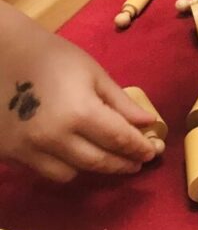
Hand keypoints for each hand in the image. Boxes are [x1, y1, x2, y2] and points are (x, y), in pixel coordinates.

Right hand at [0, 4, 156, 181]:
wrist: (5, 55)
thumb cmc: (56, 58)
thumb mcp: (95, 74)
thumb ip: (121, 103)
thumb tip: (148, 123)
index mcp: (80, 112)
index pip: (118, 139)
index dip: (138, 148)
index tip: (151, 153)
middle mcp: (54, 137)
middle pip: (98, 161)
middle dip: (122, 163)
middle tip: (137, 162)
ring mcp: (29, 149)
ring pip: (72, 173)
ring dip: (93, 167)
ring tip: (107, 156)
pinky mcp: (11, 154)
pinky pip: (46, 171)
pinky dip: (65, 166)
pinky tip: (76, 153)